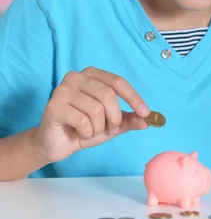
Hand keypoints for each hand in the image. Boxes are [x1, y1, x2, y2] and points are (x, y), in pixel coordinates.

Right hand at [32, 67, 149, 163]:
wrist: (57, 144)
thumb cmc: (84, 128)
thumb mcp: (111, 125)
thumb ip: (129, 120)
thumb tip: (148, 120)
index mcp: (92, 75)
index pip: (117, 82)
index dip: (134, 97)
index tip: (146, 113)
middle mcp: (76, 77)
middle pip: (108, 95)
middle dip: (114, 117)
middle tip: (111, 129)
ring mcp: (62, 90)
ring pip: (96, 109)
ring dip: (98, 128)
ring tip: (91, 131)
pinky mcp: (54, 106)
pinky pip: (82, 121)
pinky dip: (86, 132)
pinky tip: (79, 133)